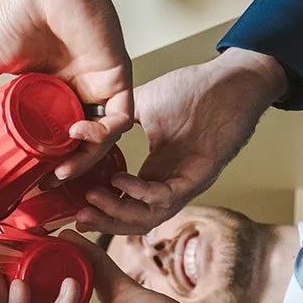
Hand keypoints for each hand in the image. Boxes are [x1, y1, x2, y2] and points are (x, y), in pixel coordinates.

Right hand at [0, 0, 133, 176]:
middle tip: (50, 183)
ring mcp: (99, 84)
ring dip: (88, 157)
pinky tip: (77, 134)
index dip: (46, 161)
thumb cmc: (15, 12)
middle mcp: (77, 91)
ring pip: (105, 136)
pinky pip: (122, 116)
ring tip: (63, 168)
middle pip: (82, 142)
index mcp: (51, 91)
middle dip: (71, 168)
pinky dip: (103, 133)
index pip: (55, 136)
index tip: (31, 181)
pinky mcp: (117, 75)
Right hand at [75, 49, 287, 234]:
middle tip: (78, 216)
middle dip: (104, 221)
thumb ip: (114, 117)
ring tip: (92, 198)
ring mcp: (185, 182)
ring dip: (118, 212)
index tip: (72, 205)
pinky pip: (167, 197)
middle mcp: (169, 182)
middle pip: (135, 220)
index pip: (125, 203)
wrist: (230, 80)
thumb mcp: (142, 103)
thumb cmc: (194, 90)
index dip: (100, 210)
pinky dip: (140, 193)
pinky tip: (120, 182)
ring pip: (149, 216)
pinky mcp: (200, 175)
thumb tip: (83, 119)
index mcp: (155, 170)